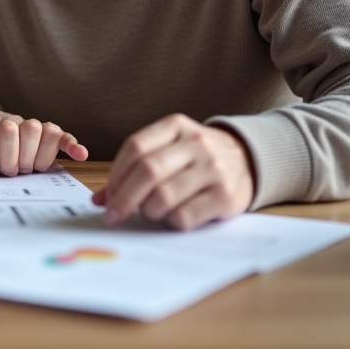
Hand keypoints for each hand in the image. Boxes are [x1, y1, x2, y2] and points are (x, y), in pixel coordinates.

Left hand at [0, 109, 87, 182]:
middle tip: (6, 173)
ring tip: (25, 168)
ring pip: (38, 131)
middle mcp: (8, 119)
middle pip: (12, 131)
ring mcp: (28, 124)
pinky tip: (80, 155)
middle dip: (8, 159)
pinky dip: (71, 144)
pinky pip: (60, 135)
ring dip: (32, 156)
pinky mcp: (45, 132)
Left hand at [92, 114, 253, 229]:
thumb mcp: (170, 149)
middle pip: (147, 171)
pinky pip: (185, 216)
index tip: (106, 197)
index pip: (135, 147)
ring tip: (150, 213)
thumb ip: (136, 167)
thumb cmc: (197, 157)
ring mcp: (213, 169)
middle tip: (113, 216)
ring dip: (148, 211)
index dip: (115, 175)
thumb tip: (100, 199)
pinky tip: (172, 218)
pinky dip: (171, 222)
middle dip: (124, 198)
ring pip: (164, 196)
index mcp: (176, 126)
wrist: (249, 159)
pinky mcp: (226, 196)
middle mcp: (196, 144)